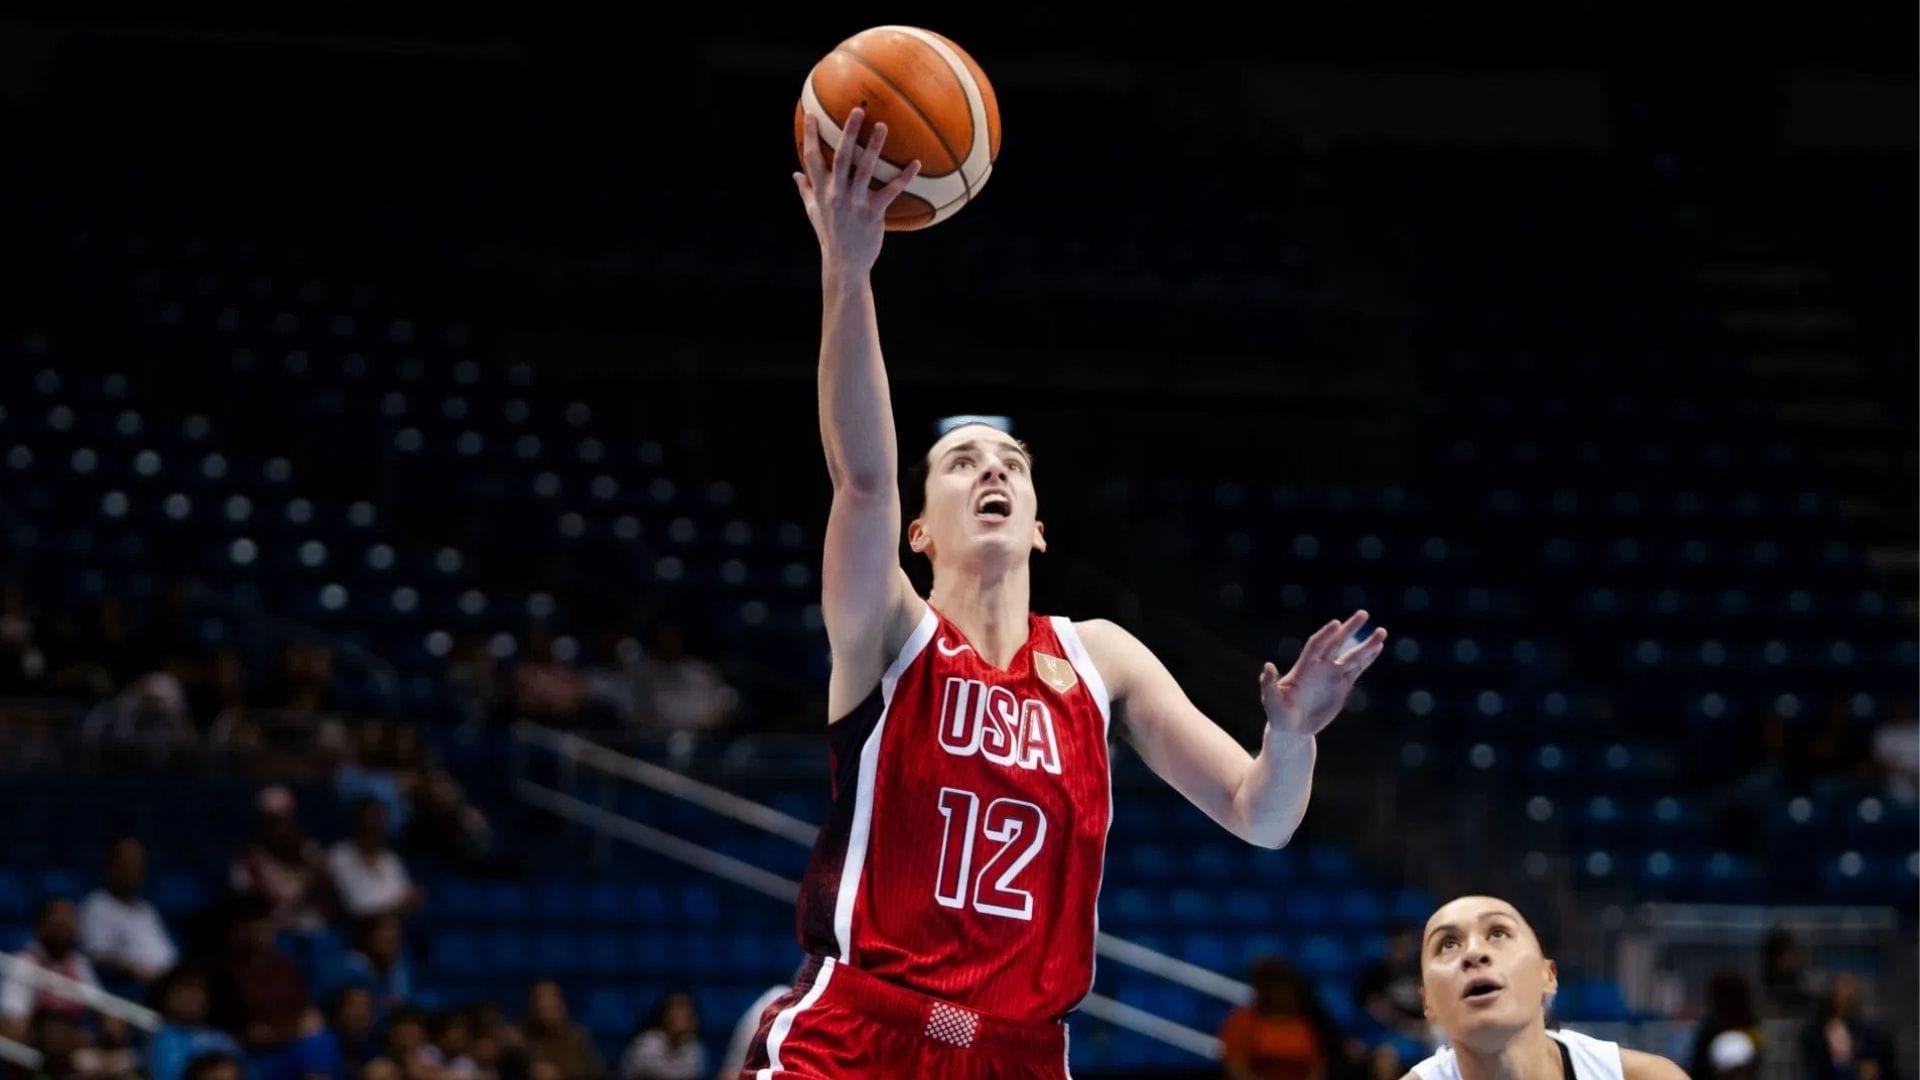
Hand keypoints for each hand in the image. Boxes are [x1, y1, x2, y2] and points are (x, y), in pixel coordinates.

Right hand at [795, 108, 922, 276]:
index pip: (811, 158)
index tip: (811, 114)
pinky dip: (904, 177)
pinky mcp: (873, 213)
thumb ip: (806, 191)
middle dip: (848, 132)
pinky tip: (916, 163)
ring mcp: (855, 203)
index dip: (809, 136)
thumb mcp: (814, 213)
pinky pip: (890, 191)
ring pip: (865, 169)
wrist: (844, 264)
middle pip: (841, 157)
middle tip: (856, 110)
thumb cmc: (830, 236)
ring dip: (875, 146)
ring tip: (883, 126)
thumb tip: (795, 174)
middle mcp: (836, 194)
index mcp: (821, 191)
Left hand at [1260, 610, 1387, 735]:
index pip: (1316, 646)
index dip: (1325, 635)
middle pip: (1336, 644)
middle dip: (1350, 629)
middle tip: (1363, 614)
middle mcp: (1319, 667)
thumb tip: (1267, 665)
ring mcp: (1332, 676)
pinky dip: (1368, 659)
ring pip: (1352, 656)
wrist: (1293, 729)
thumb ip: (1269, 684)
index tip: (1336, 624)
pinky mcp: (1342, 686)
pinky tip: (1378, 648)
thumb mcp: (1271, 701)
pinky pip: (1357, 670)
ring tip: (1382, 632)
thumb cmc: (1278, 714)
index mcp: (1303, 668)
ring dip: (1366, 645)